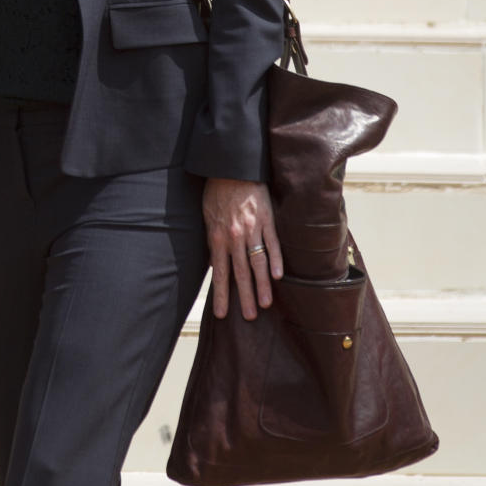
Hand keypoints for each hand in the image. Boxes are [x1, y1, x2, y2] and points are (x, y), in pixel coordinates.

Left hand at [202, 177, 282, 320]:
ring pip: (257, 262)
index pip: (220, 273)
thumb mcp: (207, 217)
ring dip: (262, 284)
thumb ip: (213, 241)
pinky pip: (272, 243)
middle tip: (249, 317)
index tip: (222, 314)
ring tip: (265, 304)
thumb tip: (215, 263)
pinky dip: (275, 259)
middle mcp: (234, 237)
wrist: (231, 167)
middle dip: (244, 296)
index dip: (221, 294)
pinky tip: (278, 276)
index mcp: (218, 238)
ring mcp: (252, 229)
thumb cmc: (217, 192)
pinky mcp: (266, 220)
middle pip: (240, 273)